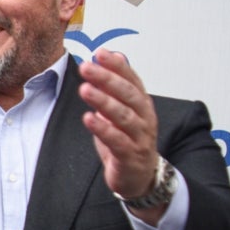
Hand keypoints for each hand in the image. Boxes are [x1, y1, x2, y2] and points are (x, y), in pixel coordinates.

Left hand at [78, 49, 163, 222]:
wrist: (138, 176)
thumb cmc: (127, 140)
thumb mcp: (120, 111)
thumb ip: (113, 87)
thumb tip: (107, 57)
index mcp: (141, 104)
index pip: (132, 79)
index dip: (117, 65)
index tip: (100, 52)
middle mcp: (144, 118)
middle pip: (128, 94)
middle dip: (107, 79)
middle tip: (86, 67)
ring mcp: (139, 137)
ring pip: (124, 116)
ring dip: (103, 101)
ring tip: (85, 89)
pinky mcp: (130, 155)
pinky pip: (117, 140)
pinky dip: (103, 129)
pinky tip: (89, 118)